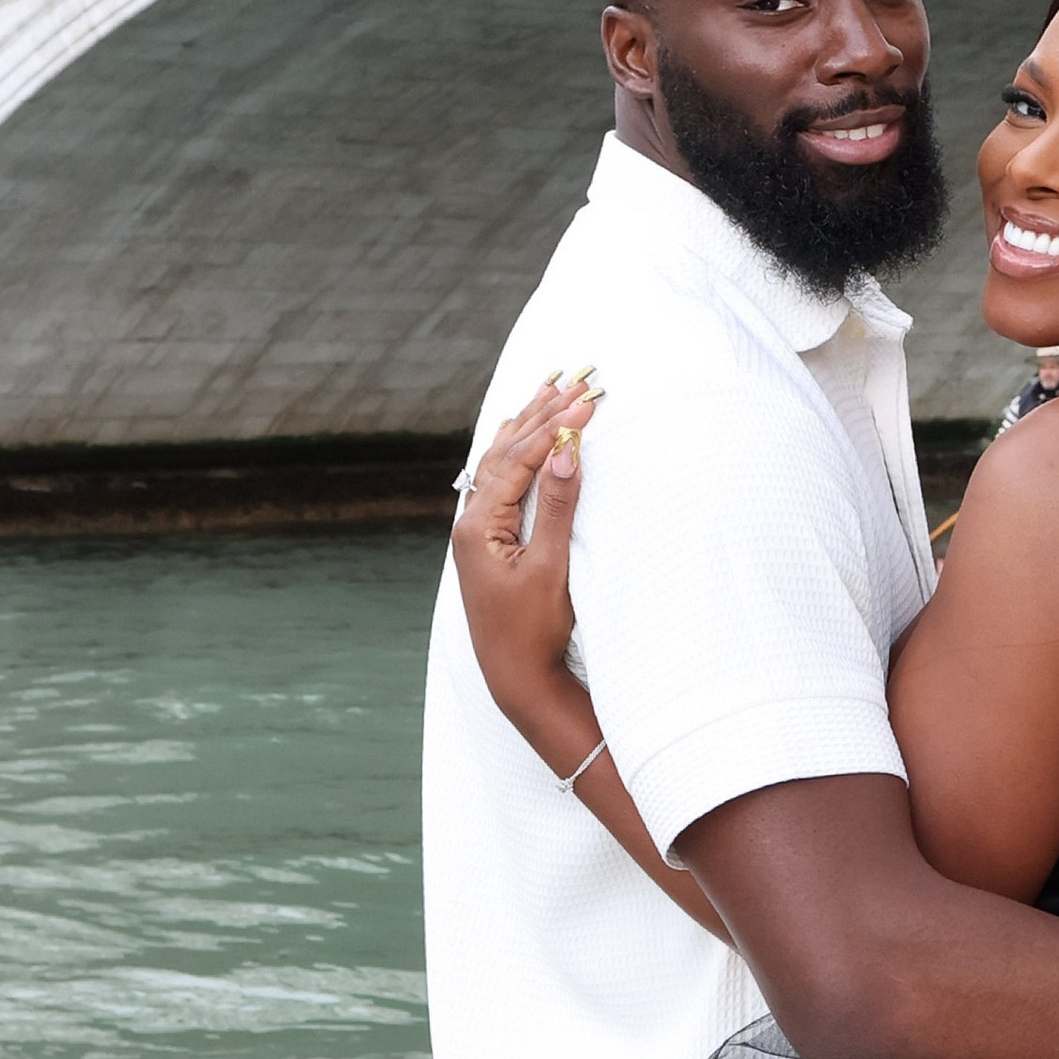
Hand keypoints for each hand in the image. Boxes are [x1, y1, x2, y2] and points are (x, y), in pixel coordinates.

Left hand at [451, 372, 597, 732]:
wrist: (517, 678)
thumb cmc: (533, 630)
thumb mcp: (551, 567)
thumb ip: (558, 506)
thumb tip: (567, 451)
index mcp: (478, 526)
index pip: (518, 460)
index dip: (554, 427)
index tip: (588, 400)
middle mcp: (470, 523)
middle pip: (504, 453)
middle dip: (540, 415)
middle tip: (573, 380)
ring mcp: (476, 533)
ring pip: (499, 464)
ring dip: (525, 427)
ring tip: (548, 391)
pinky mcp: (488, 542)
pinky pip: (499, 482)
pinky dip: (516, 453)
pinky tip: (519, 437)